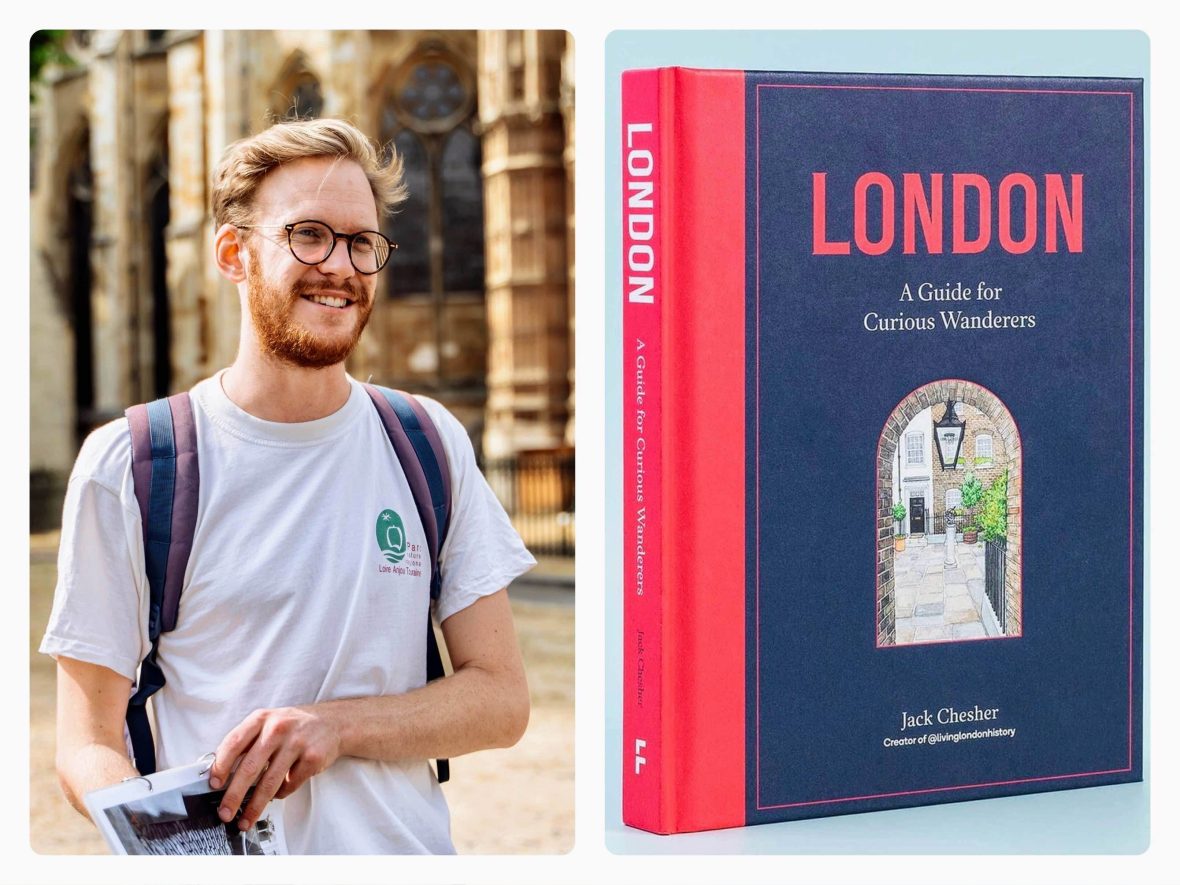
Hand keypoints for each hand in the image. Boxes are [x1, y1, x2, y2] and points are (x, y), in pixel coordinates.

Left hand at [209, 705, 341, 829]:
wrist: (333, 722)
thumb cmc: (293, 726)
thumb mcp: (268, 723)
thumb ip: (247, 742)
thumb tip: (221, 774)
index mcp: (261, 718)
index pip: (234, 742)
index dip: (221, 765)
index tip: (214, 785)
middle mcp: (278, 728)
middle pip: (250, 767)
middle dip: (234, 795)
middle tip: (225, 813)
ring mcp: (297, 742)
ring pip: (269, 782)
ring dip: (255, 806)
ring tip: (245, 820)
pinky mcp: (312, 757)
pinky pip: (289, 784)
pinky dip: (280, 794)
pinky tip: (277, 793)